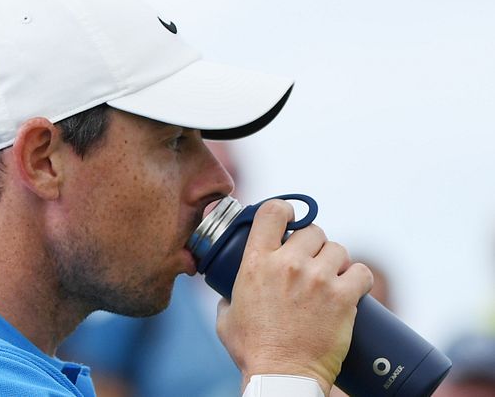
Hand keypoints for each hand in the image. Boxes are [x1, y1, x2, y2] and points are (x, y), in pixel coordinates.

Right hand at [215, 199, 372, 395]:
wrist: (282, 376)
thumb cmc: (252, 351)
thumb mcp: (226, 317)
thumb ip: (227, 296)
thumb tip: (228, 292)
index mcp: (256, 262)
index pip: (273, 212)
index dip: (285, 210)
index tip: (290, 219)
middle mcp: (288, 264)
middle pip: (312, 230)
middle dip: (313, 244)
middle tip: (312, 262)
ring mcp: (317, 279)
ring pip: (338, 249)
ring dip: (336, 261)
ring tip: (331, 279)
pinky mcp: (342, 297)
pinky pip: (360, 272)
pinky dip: (358, 279)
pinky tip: (352, 288)